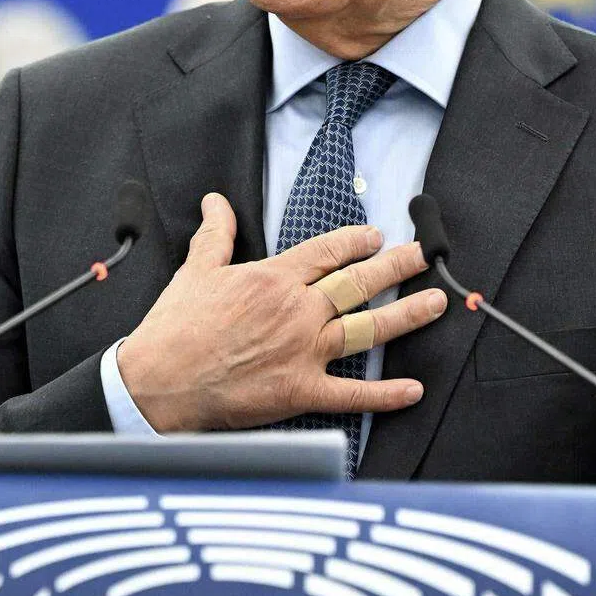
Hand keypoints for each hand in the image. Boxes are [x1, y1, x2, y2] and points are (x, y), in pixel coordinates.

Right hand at [116, 191, 445, 433]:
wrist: (159, 381)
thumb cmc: (175, 328)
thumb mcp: (196, 270)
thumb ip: (215, 234)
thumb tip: (215, 201)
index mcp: (273, 279)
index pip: (327, 252)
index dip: (355, 242)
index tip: (375, 236)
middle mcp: (297, 311)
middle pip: (358, 282)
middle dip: (396, 265)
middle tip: (422, 256)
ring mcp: (303, 351)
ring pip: (367, 329)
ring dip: (406, 315)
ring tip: (435, 303)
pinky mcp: (301, 391)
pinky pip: (353, 394)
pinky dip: (385, 394)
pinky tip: (413, 389)